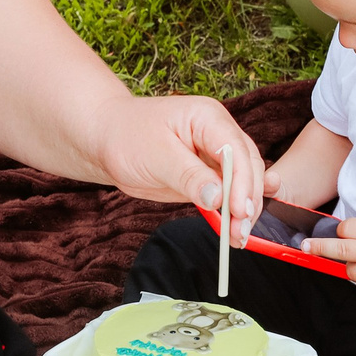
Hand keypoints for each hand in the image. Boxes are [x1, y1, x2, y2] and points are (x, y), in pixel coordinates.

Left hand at [95, 94, 263, 228]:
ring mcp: (215, 155)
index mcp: (207, 117)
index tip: (239, 210)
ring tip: (237, 238)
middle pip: (247, 167)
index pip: (236, 150)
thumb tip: (218, 198)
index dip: (242, 182)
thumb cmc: (126, 138)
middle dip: (247, 200)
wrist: (107, 142)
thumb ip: (189, 176)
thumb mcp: (156, 156)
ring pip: (244, 182)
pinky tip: (235, 230)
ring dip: (244, 211)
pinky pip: (228, 193)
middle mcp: (218, 133)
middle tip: (239, 231)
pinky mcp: (208, 174)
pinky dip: (232, 212)